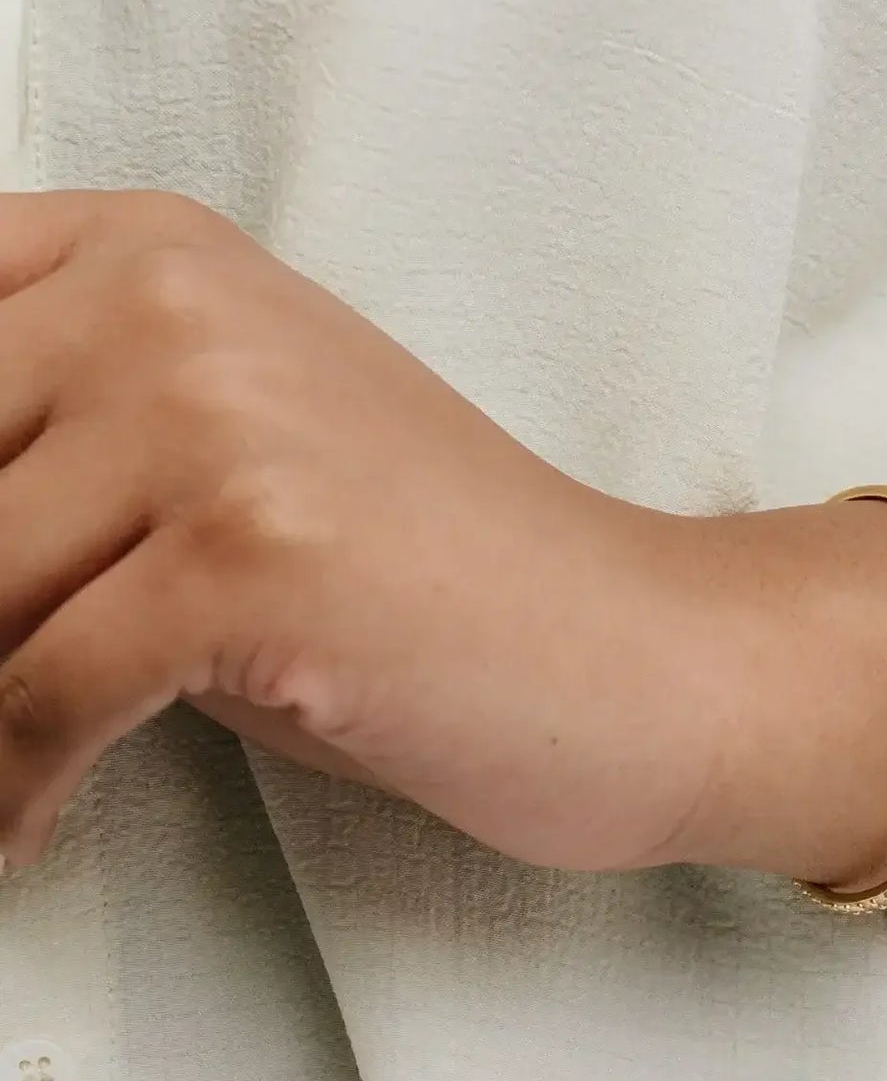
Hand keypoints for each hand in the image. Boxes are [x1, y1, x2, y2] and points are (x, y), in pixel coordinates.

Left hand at [0, 190, 730, 871]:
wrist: (630, 656)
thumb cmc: (432, 583)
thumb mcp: (220, 462)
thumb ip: (57, 458)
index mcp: (153, 253)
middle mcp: (173, 304)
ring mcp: (217, 417)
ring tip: (1, 772)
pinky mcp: (253, 550)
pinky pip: (39, 692)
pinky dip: (14, 787)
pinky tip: (26, 828)